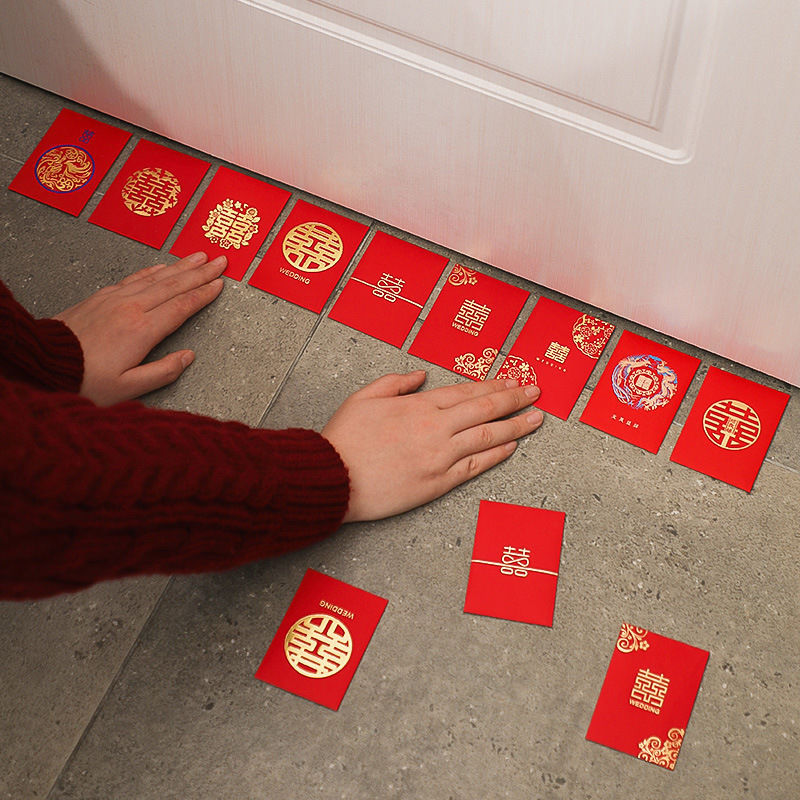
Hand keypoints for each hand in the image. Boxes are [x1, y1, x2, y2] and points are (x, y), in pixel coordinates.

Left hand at [54, 252, 226, 405]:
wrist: (44, 363)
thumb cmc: (84, 379)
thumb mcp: (128, 387)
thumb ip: (163, 371)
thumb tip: (187, 357)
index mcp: (142, 330)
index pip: (182, 307)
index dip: (203, 294)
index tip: (219, 284)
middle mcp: (131, 308)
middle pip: (174, 285)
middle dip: (200, 272)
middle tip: (220, 261)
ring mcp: (114, 299)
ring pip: (156, 277)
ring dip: (180, 266)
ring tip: (198, 257)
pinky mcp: (101, 297)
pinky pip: (135, 278)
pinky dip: (153, 270)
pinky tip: (162, 267)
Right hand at [321, 371, 542, 521]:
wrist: (333, 478)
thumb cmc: (344, 439)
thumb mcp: (363, 397)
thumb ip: (395, 383)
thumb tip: (421, 375)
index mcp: (419, 406)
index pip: (466, 391)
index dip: (493, 385)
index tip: (513, 381)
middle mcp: (435, 428)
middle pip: (485, 409)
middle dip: (514, 398)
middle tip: (536, 393)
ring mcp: (440, 456)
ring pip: (487, 436)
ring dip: (515, 425)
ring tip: (536, 419)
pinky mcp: (438, 482)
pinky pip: (475, 466)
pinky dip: (496, 455)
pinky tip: (512, 446)